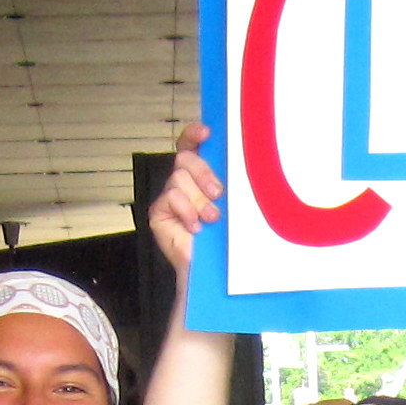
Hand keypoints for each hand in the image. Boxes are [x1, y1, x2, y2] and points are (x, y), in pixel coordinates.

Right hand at [146, 121, 220, 279]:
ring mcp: (170, 198)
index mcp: (203, 178)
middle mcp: (185, 184)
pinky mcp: (159, 212)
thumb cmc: (229, 241)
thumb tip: (245, 163)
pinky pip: (171, 197)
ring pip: (179, 177)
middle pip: (186, 157)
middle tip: (218, 193)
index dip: (195, 134)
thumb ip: (232, 186)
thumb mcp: (235, 208)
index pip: (192, 146)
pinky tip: (195, 227)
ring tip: (211, 219)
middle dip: (203, 172)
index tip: (207, 132)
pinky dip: (186, 211)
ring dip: (199, 199)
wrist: (214, 273)